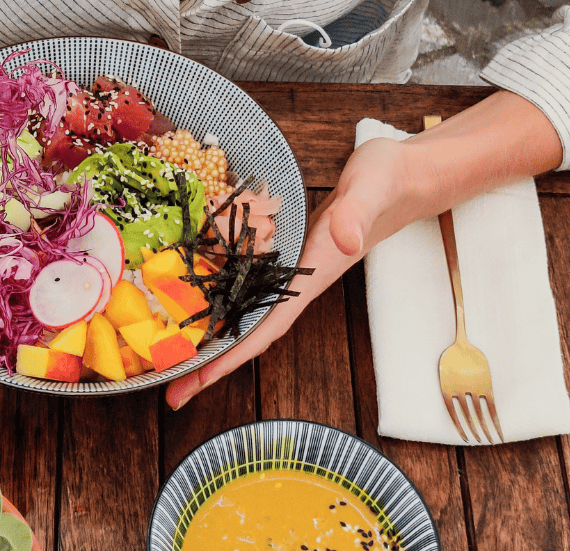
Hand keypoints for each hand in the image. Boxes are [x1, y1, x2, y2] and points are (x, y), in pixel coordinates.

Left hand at [164, 89, 563, 409]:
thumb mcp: (371, 190)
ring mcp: (288, 271)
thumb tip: (345, 241)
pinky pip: (245, 287)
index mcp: (311, 277)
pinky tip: (193, 307)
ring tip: (170, 362)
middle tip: (168, 392)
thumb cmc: (386, 182)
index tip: (198, 382)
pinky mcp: (283, 253)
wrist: (401, 176)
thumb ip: (357, 215)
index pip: (266, 327)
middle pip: (247, 333)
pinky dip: (219, 302)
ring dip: (210, 339)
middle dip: (210, 364)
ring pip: (243, 313)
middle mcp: (296, 283)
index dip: (231, 356)